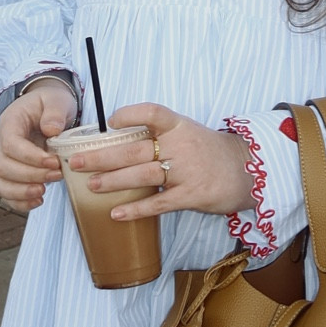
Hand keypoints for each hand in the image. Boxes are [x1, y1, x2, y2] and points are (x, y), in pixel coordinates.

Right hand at [0, 79, 75, 214]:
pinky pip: (5, 193)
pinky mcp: (11, 174)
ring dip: (20, 192)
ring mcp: (4, 159)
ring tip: (43, 192)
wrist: (46, 108)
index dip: (30, 157)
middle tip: (57, 175)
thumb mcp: (56, 99)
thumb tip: (51, 130)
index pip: (11, 144)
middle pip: (3, 166)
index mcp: (10, 123)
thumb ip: (55, 111)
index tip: (54, 162)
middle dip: (30, 175)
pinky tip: (38, 201)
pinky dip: (19, 202)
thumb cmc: (50, 103)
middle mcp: (1, 143)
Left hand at [76, 104, 257, 222]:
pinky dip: (135, 209)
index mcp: (179, 126)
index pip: (152, 112)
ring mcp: (185, 171)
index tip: (110, 122)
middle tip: (77, 162)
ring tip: (91, 186)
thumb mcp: (187, 133)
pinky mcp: (191, 195)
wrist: (248, 170)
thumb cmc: (209, 151)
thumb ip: (159, 135)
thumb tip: (119, 141)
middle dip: (102, 156)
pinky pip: (158, 203)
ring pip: (141, 175)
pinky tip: (116, 214)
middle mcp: (180, 146)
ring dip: (113, 181)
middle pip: (134, 150)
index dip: (129, 114)